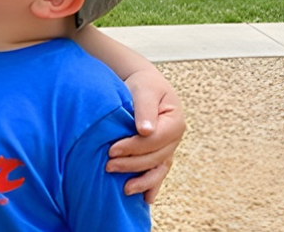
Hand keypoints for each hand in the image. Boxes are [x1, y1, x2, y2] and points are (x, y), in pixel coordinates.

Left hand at [106, 68, 185, 202]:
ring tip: (124, 189)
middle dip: (132, 164)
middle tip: (108, 165)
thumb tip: (145, 130)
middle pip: (155, 157)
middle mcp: (175, 138)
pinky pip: (158, 172)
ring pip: (158, 169)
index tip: (112, 149)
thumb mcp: (144, 90)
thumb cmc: (144, 85)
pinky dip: (152, 185)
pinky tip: (145, 198)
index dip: (134, 146)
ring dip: (142, 180)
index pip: (155, 139)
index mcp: (175, 121)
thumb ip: (145, 108)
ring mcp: (168, 148)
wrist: (143, 85)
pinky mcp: (160, 154)